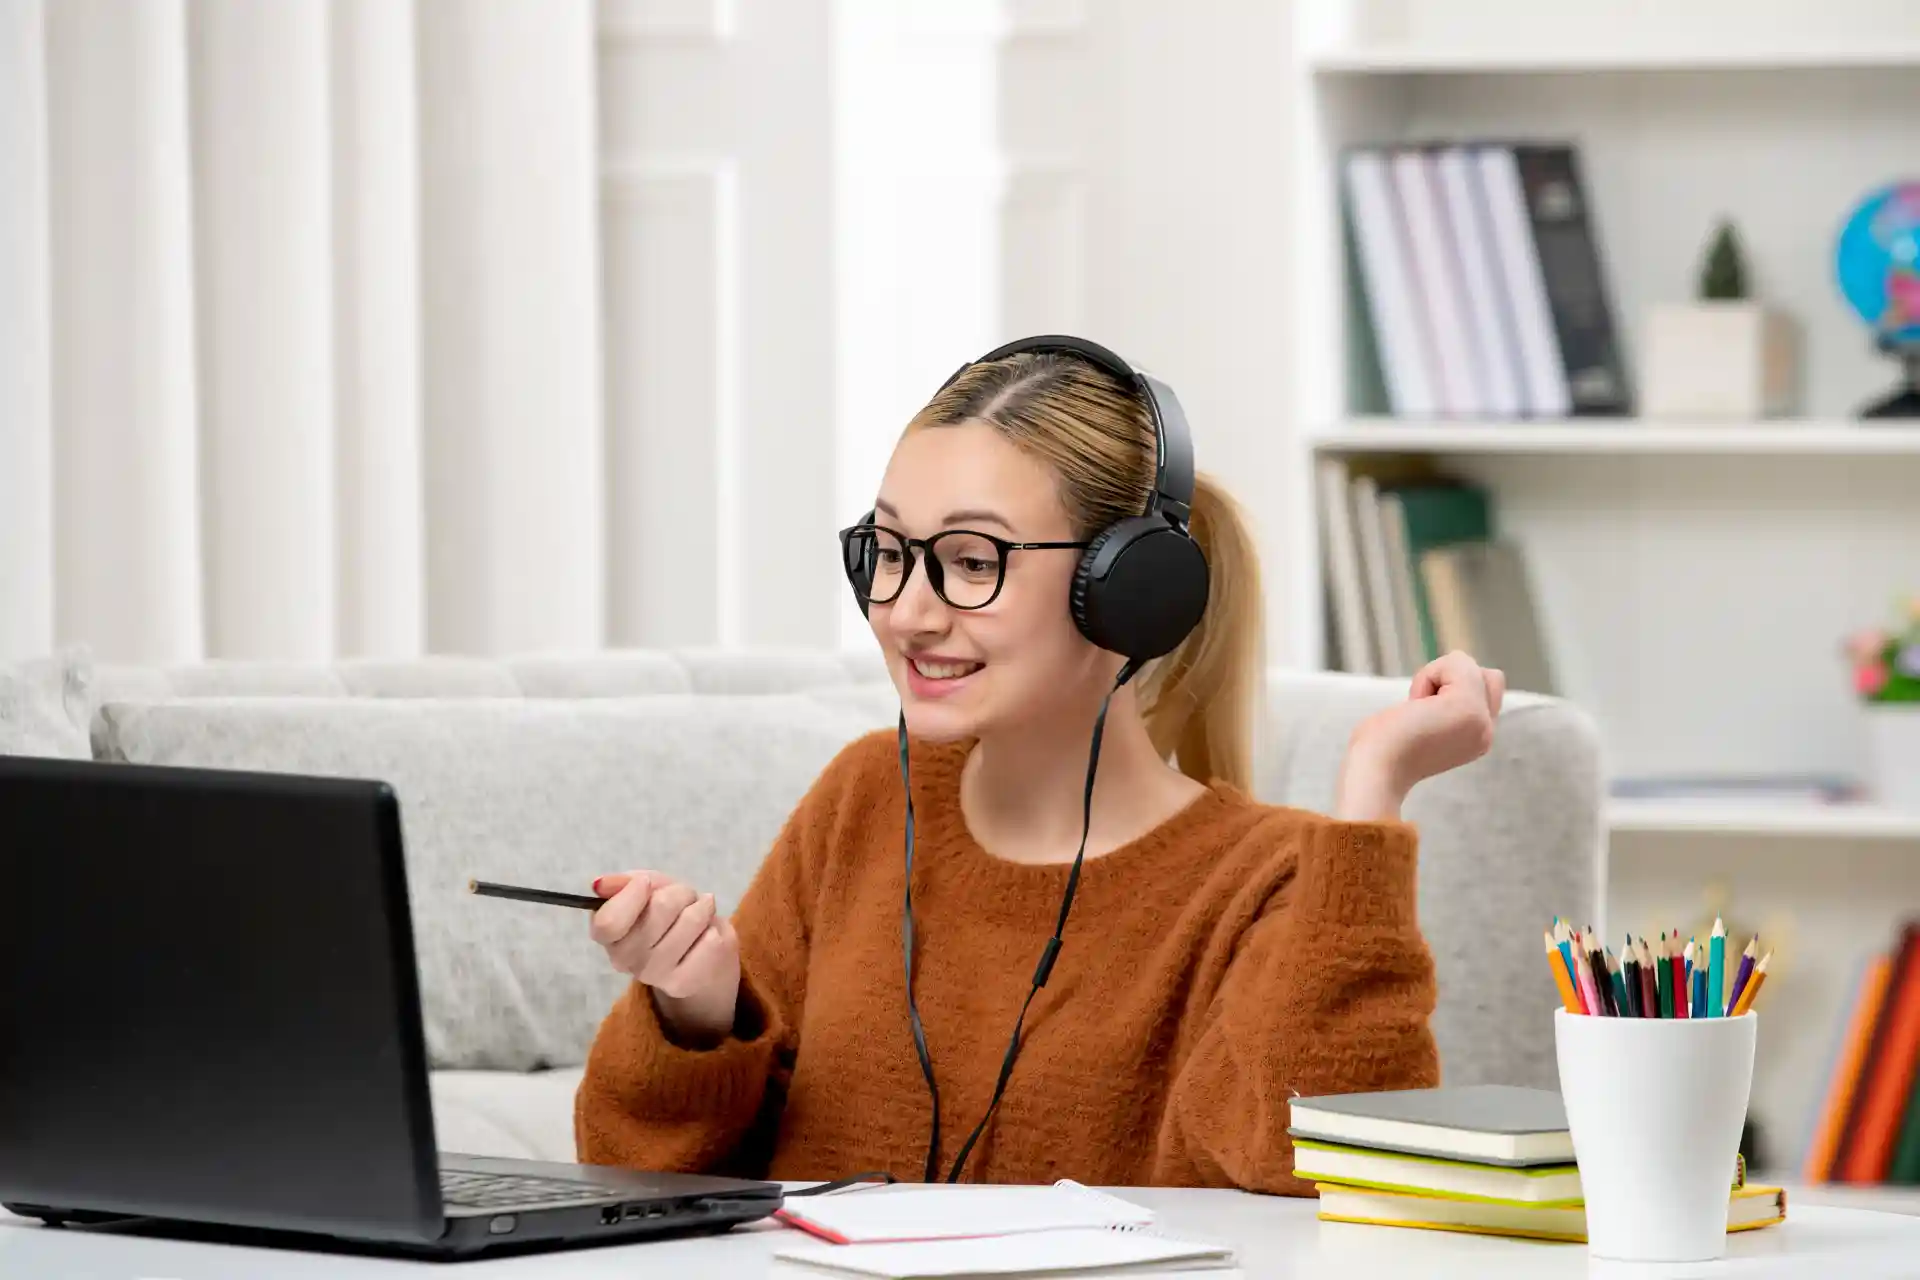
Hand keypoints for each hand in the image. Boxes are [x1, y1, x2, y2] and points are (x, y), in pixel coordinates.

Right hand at [589, 871, 740, 1043]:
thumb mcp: (646, 889)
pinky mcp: (683, 983)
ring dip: (701, 907)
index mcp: (607, 935)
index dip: (632, 893)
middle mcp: (624, 960)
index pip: (609, 921)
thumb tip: (601, 883)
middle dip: (679, 892)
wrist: (699, 953)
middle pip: (660, 908)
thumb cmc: (667, 915)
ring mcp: (653, 975)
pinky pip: (711, 940)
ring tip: (698, 913)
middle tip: (683, 898)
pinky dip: (714, 928)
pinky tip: (706, 935)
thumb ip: (624, 883)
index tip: (646, 883)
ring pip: (691, 919)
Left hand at [1335, 651, 1505, 820]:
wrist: (1374, 770)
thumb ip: (1440, 707)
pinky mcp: (1469, 707)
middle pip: (1488, 676)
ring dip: (1436, 676)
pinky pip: (1458, 661)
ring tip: (1417, 708)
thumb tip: (1438, 689)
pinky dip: (1430, 673)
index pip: (1487, 692)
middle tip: (1422, 708)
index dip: (1452, 689)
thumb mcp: (1420, 723)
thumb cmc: (1380, 749)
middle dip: (1451, 678)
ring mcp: (1481, 720)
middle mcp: (1486, 732)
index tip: (1424, 716)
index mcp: (1476, 739)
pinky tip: (1416, 704)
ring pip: (1469, 665)